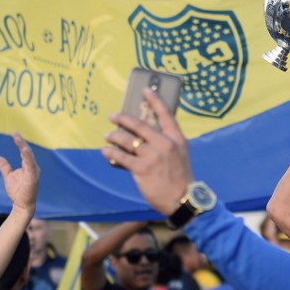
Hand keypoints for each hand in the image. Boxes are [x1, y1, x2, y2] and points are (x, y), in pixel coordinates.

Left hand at [0, 132, 39, 215]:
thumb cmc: (17, 192)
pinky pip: (31, 165)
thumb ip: (5, 167)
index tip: (14, 133)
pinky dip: (28, 157)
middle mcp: (32, 167)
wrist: (21, 206)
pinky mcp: (33, 177)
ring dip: (23, 147)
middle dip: (21, 142)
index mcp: (28, 166)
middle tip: (15, 133)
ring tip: (17, 138)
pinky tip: (24, 150)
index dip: (20, 143)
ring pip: (29, 156)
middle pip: (27, 152)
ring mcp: (34, 172)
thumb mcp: (8, 177)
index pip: (24, 152)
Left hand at [102, 88, 193, 215]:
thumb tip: (141, 135)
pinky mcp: (142, 169)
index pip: (165, 114)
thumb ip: (165, 143)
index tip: (145, 90)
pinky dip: (111, 153)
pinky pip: (121, 157)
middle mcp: (165, 144)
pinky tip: (106, 151)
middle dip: (123, 118)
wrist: (183, 199)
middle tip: (113, 116)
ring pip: (128, 140)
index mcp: (176, 138)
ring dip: (114, 136)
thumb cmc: (180, 177)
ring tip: (107, 136)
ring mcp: (153, 156)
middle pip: (140, 125)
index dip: (154, 100)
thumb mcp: (179, 154)